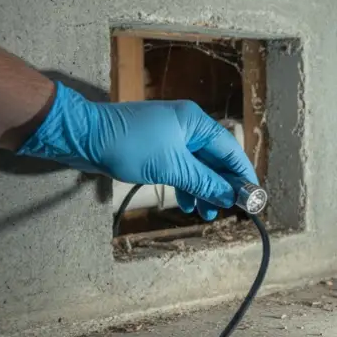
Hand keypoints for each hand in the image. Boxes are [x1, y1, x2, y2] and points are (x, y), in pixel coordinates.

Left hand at [18, 83, 257, 219]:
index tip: (253, 198)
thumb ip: (204, 182)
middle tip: (227, 211)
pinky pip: (182, 169)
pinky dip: (187, 186)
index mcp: (196, 123)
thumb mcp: (171, 167)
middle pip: (216, 160)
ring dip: (204, 190)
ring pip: (198, 167)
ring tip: (206, 214)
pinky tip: (188, 203)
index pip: (231, 151)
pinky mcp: (157, 149)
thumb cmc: (127, 144)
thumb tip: (229, 197)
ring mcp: (171, 138)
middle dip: (222, 187)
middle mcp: (187, 127)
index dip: (243, 176)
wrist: (83, 136)